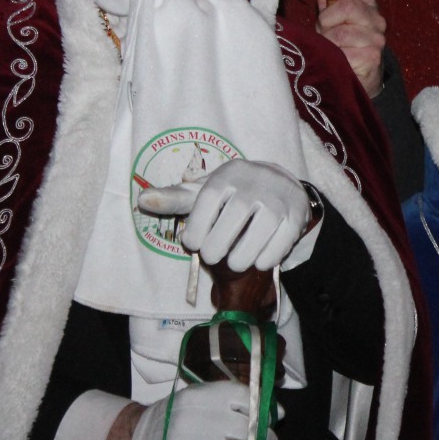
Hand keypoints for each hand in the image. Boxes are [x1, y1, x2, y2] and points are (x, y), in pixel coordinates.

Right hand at [125, 380, 275, 439]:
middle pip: (248, 429)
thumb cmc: (172, 419)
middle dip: (266, 438)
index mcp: (200, 395)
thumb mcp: (195, 399)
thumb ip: (227, 402)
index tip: (277, 416)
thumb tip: (270, 411)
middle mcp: (198, 418)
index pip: (243, 397)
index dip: (264, 408)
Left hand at [138, 159, 313, 272]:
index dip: (198, 226)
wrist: (280, 186)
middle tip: (213, 258)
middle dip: (220, 242)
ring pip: (263, 227)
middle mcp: (254, 182)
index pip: (209, 199)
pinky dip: (270, 254)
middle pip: (236, 214)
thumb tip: (142, 200)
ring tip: (235, 264)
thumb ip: (175, 199)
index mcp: (227, 175)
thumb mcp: (204, 192)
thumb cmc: (233, 193)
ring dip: (245, 252)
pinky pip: (284, 238)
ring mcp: (278, 197)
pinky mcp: (296, 213)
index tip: (193, 245)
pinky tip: (259, 262)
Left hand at [315, 0, 386, 97]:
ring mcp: (377, 40)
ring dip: (328, 41)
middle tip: (323, 28)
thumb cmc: (343, 43)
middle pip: (349, 7)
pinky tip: (337, 59)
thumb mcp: (332, 18)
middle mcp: (377, 20)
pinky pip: (344, 52)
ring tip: (329, 46)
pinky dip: (334, 56)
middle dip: (327, 18)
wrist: (359, 75)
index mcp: (369, 5)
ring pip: (342, 33)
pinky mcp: (372, 57)